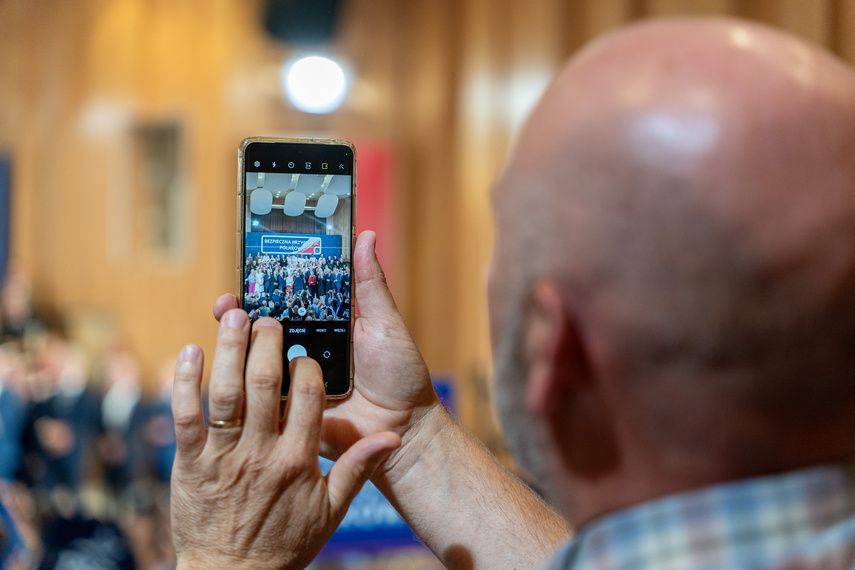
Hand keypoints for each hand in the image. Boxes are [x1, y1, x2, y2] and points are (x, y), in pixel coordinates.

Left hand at [171, 314, 400, 568]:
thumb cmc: (285, 544)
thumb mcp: (331, 511)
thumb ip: (358, 468)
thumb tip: (392, 438)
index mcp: (297, 461)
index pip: (307, 397)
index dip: (307, 366)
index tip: (304, 353)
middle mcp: (260, 453)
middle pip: (263, 384)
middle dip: (266, 342)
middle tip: (267, 317)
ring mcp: (222, 457)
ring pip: (224, 393)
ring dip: (227, 349)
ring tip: (232, 316)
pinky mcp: (190, 463)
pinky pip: (184, 416)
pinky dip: (184, 382)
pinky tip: (190, 351)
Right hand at [212, 231, 442, 476]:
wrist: (406, 429)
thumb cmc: (401, 375)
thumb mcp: (385, 324)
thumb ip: (369, 284)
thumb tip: (364, 235)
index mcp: (327, 326)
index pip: (290, 300)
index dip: (267, 286)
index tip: (247, 270)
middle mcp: (307, 350)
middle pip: (267, 329)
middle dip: (243, 315)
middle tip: (228, 304)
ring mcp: (298, 381)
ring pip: (260, 361)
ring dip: (240, 347)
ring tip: (226, 330)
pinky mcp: (293, 411)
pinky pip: (265, 398)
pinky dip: (246, 386)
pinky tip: (229, 371)